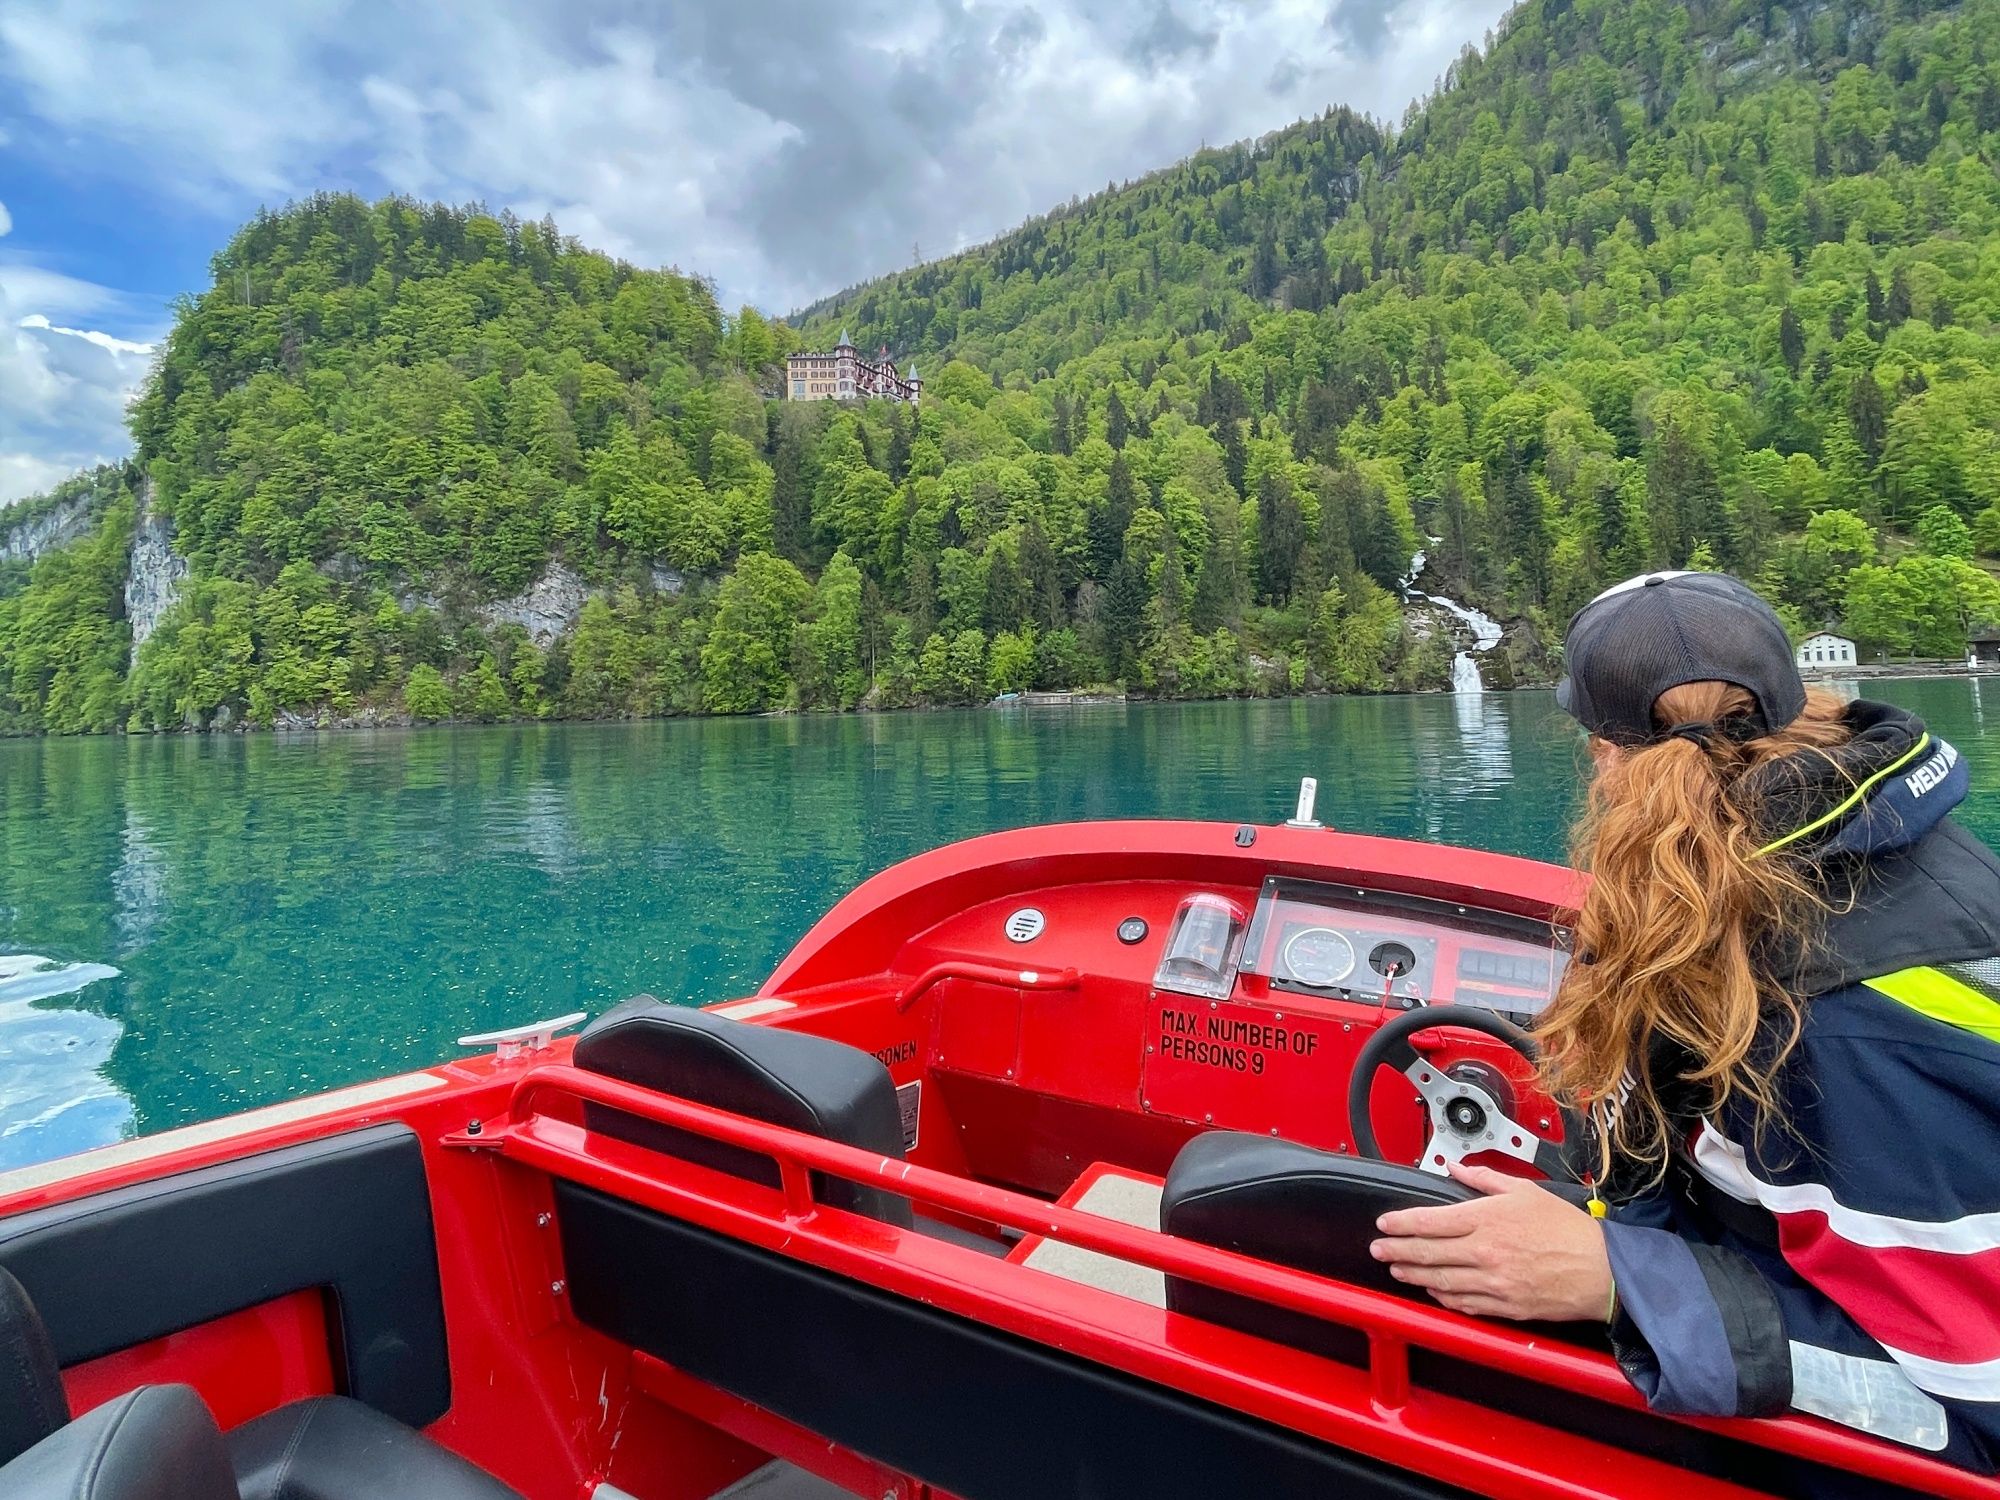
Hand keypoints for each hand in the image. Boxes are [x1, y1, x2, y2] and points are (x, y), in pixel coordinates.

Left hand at [1368, 1162, 1612, 1322]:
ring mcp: (1493, 1282)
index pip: (1429, 1221)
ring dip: (1412, 1276)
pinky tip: (1432, 1291)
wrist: (1602, 1270)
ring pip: (1439, 1281)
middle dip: (1396, 1251)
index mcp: (1487, 1219)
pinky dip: (1443, 1298)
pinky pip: (1464, 1303)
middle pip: (1427, 1253)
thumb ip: (1484, 1179)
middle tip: (1378, 1250)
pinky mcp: (1505, 1306)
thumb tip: (1456, 1167)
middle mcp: (1485, 1252)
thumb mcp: (1524, 1190)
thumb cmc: (1568, 1229)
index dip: (1400, 1223)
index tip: (1384, 1224)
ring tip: (1396, 1270)